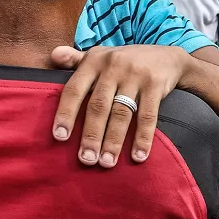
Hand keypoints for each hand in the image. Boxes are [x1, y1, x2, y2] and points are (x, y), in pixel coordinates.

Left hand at [50, 45, 188, 166]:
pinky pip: (148, 116)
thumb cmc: (123, 61)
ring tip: (107, 163)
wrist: (166, 56)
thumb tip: (52, 55)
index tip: (59, 137)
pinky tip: (138, 156)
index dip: (66, 113)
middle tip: (86, 159)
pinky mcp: (155, 84)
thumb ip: (75, 59)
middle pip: (98, 106)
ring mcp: (135, 75)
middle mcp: (113, 66)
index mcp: (93, 61)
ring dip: (113, 141)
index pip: (74, 89)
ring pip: (121, 113)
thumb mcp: (99, 55)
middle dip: (91, 135)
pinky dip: (143, 138)